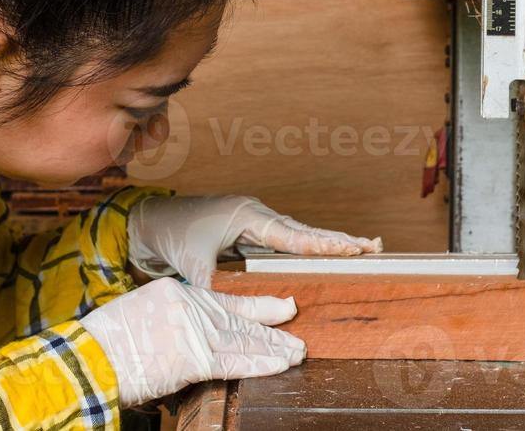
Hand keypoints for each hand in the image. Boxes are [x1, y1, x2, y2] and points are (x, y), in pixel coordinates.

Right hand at [81, 277, 304, 405]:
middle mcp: (187, 305)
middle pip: (238, 317)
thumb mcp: (138, 317)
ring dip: (273, 348)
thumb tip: (189, 340)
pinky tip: (281, 364)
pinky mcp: (195, 357)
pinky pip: (236, 361)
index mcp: (173, 291)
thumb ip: (170, 322)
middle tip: (296, 331)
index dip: (254, 305)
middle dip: (270, 326)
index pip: (223, 299)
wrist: (88, 360)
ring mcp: (193, 330)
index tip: (279, 307)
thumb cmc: (104, 345)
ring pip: (243, 339)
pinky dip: (261, 363)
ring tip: (297, 352)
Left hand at [127, 195, 382, 286]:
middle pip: (305, 231)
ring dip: (327, 243)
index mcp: (247, 215)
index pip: (293, 234)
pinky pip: (285, 242)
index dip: (323, 245)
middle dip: (338, 240)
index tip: (352, 248)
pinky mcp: (249, 234)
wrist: (151, 222)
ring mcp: (254, 223)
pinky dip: (307, 248)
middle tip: (373, 246)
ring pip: (298, 236)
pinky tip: (324, 255)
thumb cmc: (172, 235)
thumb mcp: (195, 264)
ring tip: (361, 249)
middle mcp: (256, 215)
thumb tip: (244, 309)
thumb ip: (221, 286)